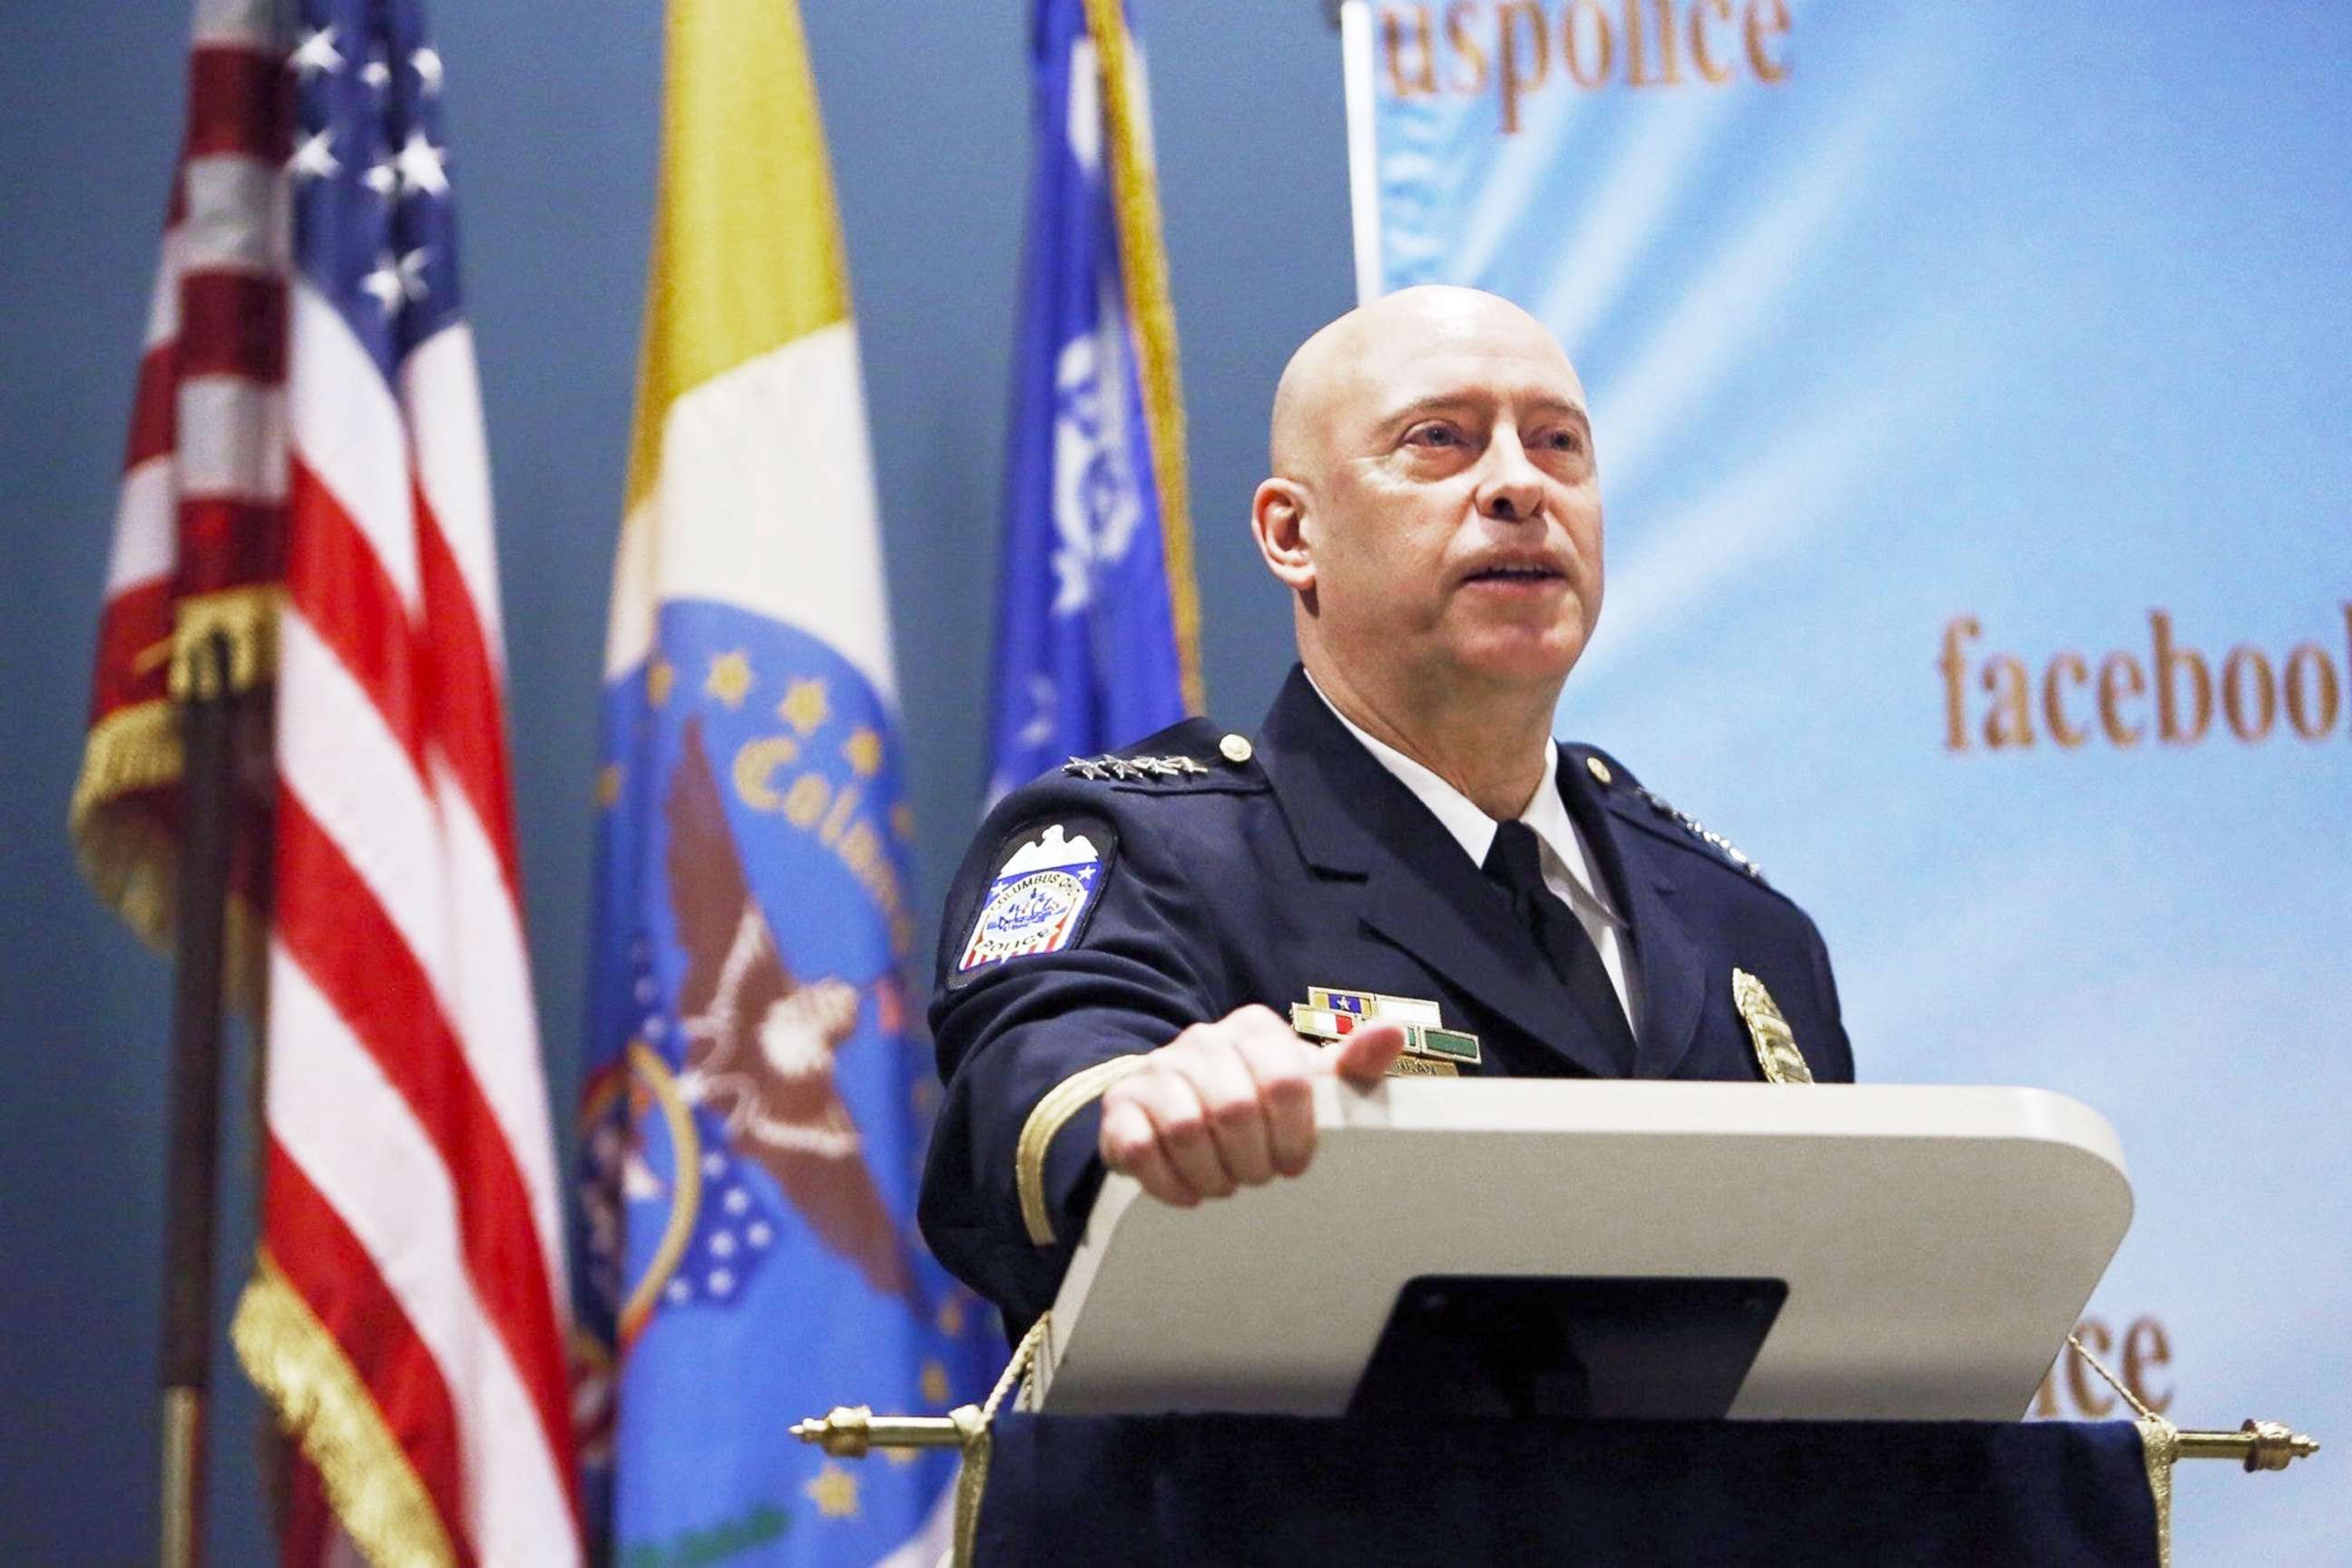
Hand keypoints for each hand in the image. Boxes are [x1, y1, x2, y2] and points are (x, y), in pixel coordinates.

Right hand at [1096, 1004, 1409, 1207]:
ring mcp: (1156, 1070)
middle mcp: (1201, 1040)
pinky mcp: (1121, 1106)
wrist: (1178, 1103)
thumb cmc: (1259, 1099)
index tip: (1295, 1163)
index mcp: (1254, 1029)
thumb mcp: (1307, 1083)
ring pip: (1185, 1128)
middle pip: (1235, 1108)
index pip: (1286, 1080)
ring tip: (1225, 1184)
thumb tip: (1394, 1032)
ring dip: (1213, 1173)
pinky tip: (1190, 1193)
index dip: (1295, 1135)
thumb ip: (1353, 1064)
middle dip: (1252, 1160)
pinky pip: (1140, 1147)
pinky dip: (1170, 1182)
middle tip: (1258, 1177)